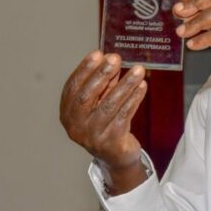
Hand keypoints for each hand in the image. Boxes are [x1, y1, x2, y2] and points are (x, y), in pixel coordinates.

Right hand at [59, 51, 148, 194]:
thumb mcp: (101, 101)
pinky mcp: (110, 142)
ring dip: (125, 85)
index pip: (73, 87)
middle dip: (102, 75)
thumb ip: (105, 83)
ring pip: (109, 106)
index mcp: (68, 112)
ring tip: (138, 70)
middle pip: (87, 96)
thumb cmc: (106, 123)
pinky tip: (142, 87)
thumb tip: (111, 60)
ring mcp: (92, 135)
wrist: (116, 157)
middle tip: (115, 59)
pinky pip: (124, 116)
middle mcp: (75, 125)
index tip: (98, 54)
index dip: (85, 69)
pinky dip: (134, 99)